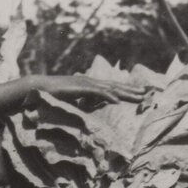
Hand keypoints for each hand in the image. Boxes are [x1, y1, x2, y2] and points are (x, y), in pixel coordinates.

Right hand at [30, 74, 144, 104]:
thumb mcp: (76, 101)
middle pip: (115, 87)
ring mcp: (86, 84)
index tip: (140, 94)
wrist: (39, 88)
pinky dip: (108, 96)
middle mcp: (91, 82)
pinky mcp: (79, 88)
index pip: (113, 88)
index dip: (127, 91)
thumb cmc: (56, 96)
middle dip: (132, 90)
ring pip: (109, 89)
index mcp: (91, 86)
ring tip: (139, 97)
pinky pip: (96, 93)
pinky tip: (117, 101)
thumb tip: (96, 106)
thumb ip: (87, 102)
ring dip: (125, 93)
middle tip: (147, 93)